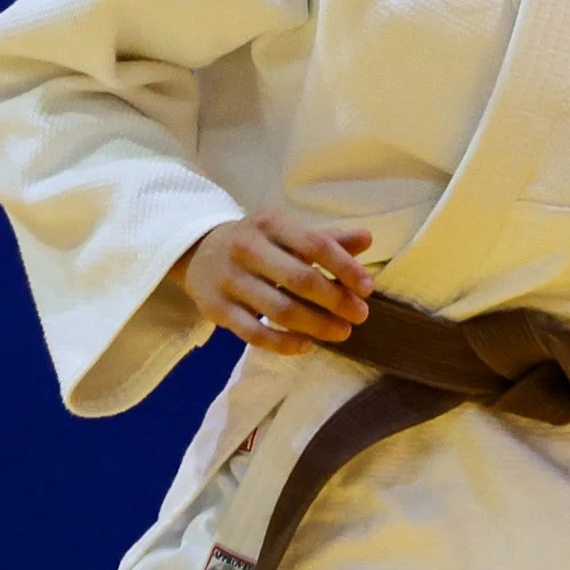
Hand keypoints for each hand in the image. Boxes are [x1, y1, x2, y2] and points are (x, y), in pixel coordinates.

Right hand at [181, 209, 373, 355]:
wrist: (200, 253)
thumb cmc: (259, 243)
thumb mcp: (289, 233)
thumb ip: (328, 239)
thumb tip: (367, 238)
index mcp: (271, 223)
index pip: (315, 244)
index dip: (345, 267)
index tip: (368, 288)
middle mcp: (247, 248)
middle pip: (299, 279)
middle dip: (335, 300)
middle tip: (360, 315)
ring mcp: (229, 279)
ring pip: (279, 310)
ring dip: (316, 325)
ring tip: (341, 332)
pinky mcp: (217, 309)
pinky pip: (255, 334)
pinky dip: (284, 344)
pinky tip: (307, 346)